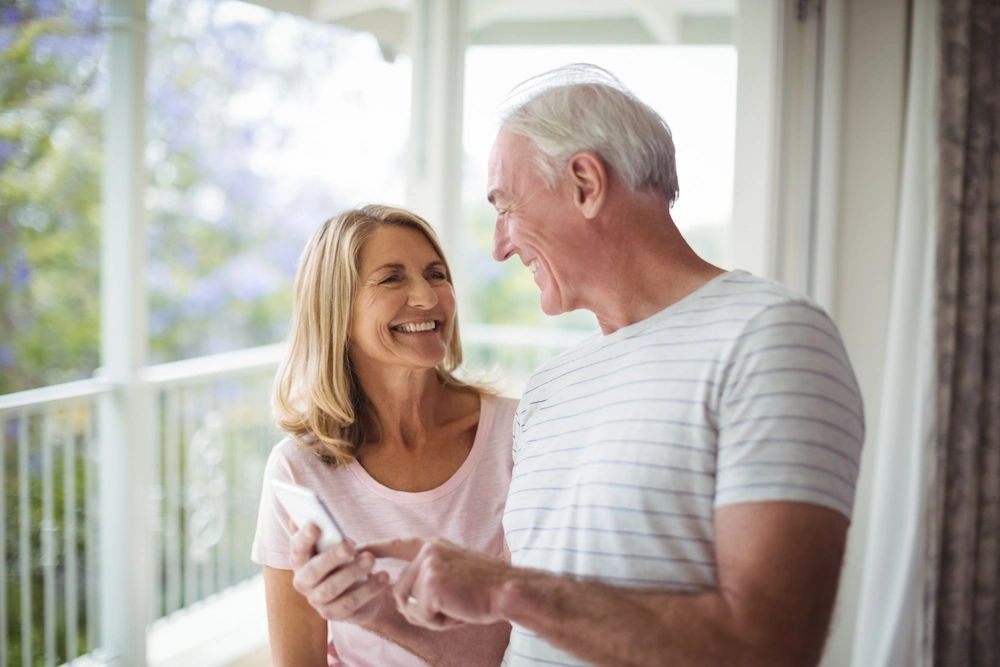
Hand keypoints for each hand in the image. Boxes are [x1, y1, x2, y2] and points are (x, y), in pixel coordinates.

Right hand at [289, 522, 390, 624]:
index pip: (297, 548)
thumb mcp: (336, 543)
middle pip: (313, 571)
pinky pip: (350, 603)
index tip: (315, 525)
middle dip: (331, 558)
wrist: (361, 589)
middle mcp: (303, 582)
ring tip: (371, 559)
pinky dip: (368, 590)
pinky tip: (383, 576)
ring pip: (330, 589)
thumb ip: (325, 531)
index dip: (304, 538)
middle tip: (349, 546)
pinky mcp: (333, 615)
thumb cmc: (343, 559)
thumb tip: (309, 515)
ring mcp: (317, 601)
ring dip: (352, 573)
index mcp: (300, 560)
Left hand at [368, 538, 511, 629]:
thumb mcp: (454, 572)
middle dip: (421, 610)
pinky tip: (458, 613)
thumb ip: (430, 576)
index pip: (399, 545)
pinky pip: (422, 614)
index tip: (359, 550)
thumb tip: (402, 597)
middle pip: (401, 590)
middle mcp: (428, 551)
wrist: (507, 591)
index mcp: (434, 546)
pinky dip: (439, 623)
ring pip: (409, 604)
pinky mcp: (431, 584)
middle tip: (452, 612)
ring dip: (430, 617)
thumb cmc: (485, 589)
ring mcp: (428, 565)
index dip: (378, 548)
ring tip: (455, 610)